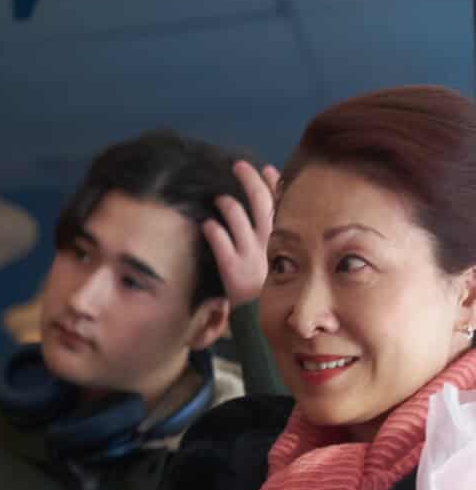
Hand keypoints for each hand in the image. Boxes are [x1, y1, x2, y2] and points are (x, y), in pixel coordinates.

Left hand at [203, 161, 281, 305]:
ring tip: (219, 198)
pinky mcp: (234, 271)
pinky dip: (214, 232)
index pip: (281, 204)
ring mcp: (252, 257)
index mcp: (282, 241)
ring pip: (241, 220)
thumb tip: (270, 210)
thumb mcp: (276, 261)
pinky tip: (206, 225)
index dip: (273, 183)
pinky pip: (223, 246)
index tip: (264, 168)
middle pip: (262, 202)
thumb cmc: (265, 289)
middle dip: (249, 180)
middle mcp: (269, 245)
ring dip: (228, 205)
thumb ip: (272, 238)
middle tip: (237, 165)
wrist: (262, 323)